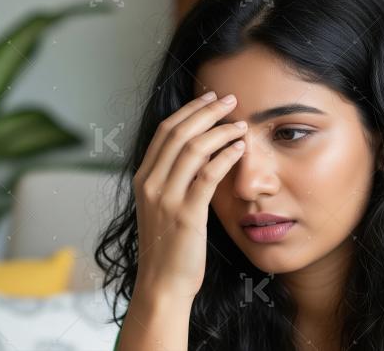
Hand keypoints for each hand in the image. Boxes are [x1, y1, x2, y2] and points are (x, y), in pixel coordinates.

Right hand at [132, 91, 246, 299]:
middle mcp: (150, 184)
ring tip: (240, 125)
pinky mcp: (186, 215)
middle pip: (179, 133)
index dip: (189, 111)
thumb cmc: (167, 246)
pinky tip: (239, 149)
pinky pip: (206, 176)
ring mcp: (166, 199)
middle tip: (230, 101)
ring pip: (193, 149)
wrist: (161, 283)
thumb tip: (197, 151)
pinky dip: (224, 157)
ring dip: (220, 131)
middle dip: (206, 112)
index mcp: (142, 178)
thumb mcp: (160, 205)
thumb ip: (172, 178)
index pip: (165, 131)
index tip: (209, 98)